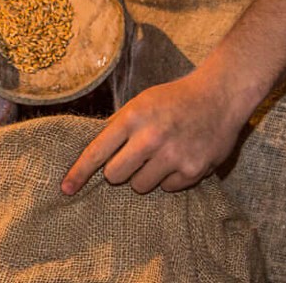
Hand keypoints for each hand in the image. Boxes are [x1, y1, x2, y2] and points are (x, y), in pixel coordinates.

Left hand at [61, 69, 251, 194]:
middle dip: (119, 171)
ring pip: (140, 185)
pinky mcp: (193, 170)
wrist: (219, 96)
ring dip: (145, 176)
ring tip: (160, 155)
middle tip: (133, 158)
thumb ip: (118, 126)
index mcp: (133, 117)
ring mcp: (173, 155)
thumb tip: (93, 153)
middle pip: (115, 175)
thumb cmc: (174, 99)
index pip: (97, 151)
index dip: (79, 173)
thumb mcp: (140, 103)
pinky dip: (170, 179)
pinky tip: (181, 158)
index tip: (66, 189)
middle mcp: (151, 137)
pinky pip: (167, 189)